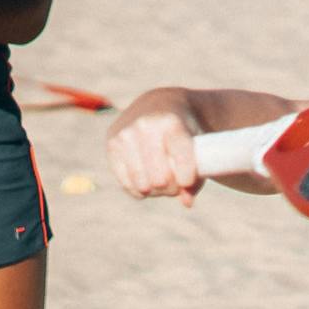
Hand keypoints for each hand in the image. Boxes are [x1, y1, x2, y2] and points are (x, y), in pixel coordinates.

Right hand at [105, 89, 208, 204]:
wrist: (158, 106)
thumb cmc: (184, 132)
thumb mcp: (197, 147)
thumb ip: (196, 177)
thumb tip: (186, 203)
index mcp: (172, 122)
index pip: (182, 160)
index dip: (187, 178)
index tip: (188, 181)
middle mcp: (146, 125)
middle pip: (161, 180)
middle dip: (171, 187)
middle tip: (176, 182)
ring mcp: (125, 134)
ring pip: (142, 185)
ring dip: (155, 190)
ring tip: (163, 181)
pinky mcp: (112, 144)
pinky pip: (126, 184)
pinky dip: (140, 189)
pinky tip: (147, 179)